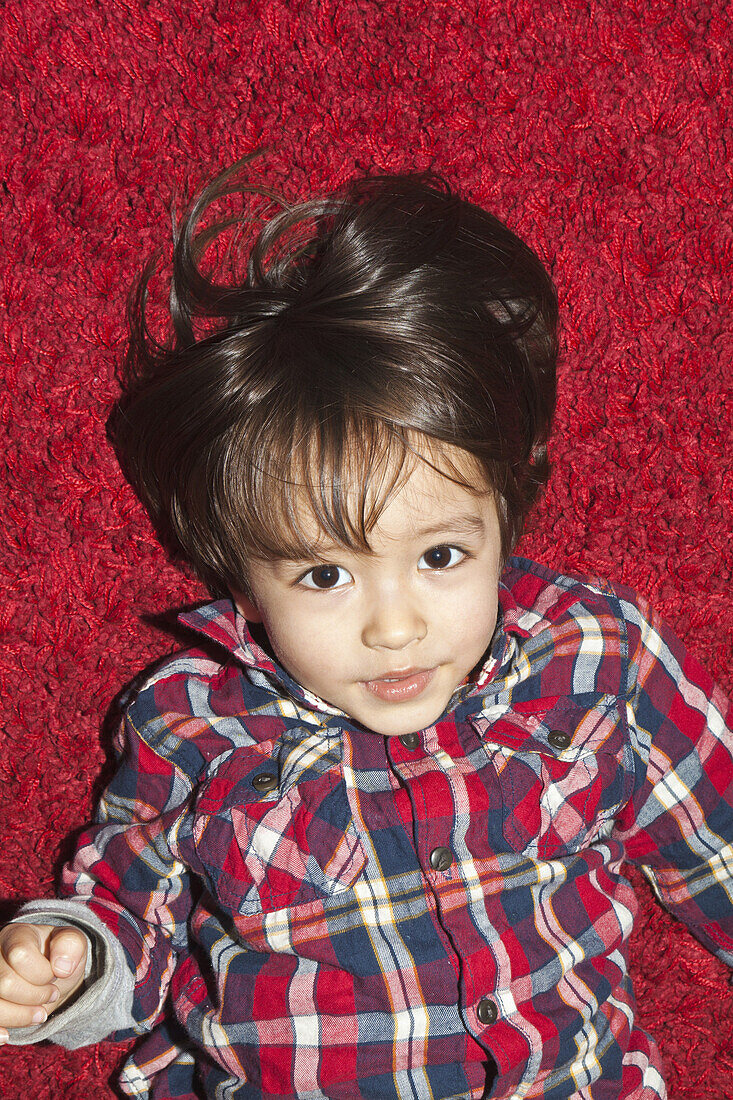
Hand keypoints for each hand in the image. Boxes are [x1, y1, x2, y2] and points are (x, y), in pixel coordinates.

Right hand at [0, 923, 86, 1040]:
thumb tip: (62, 967)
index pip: (20, 955)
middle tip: (51, 995)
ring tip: (40, 1014)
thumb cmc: (59, 957)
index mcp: (15, 935)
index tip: (56, 975)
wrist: (50, 975)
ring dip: (20, 1017)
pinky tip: (7, 1035)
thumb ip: (72, 945)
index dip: (42, 973)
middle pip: (4, 983)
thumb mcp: (72, 944)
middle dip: (34, 996)